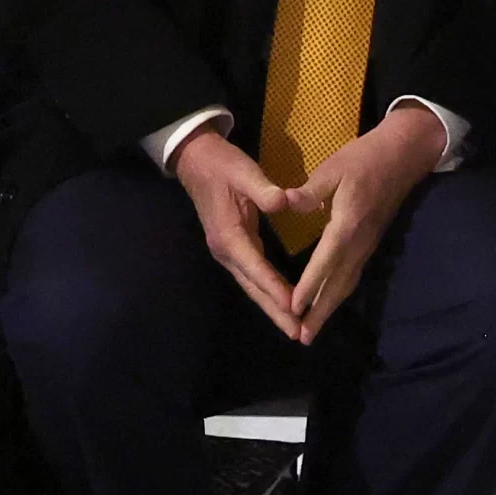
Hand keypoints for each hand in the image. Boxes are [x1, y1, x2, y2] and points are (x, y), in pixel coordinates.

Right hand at [173, 126, 303, 340]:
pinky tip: (282, 303)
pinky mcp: (233, 249)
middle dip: (275, 311)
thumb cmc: (223, 166)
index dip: (275, 289)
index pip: (256, 268)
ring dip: (272, 307)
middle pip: (253, 288)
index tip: (294, 308)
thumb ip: (264, 189)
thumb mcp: (245, 171)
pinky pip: (252, 277)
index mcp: (230, 236)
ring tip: (294, 326)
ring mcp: (228, 253)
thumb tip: (284, 202)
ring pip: (252, 286)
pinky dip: (267, 292)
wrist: (197, 161)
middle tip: (297, 333)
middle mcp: (226, 251)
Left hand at [284, 104, 446, 343]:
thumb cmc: (364, 158)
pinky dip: (339, 294)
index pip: (325, 261)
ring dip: (329, 309)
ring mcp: (367, 245)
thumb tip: (285, 202)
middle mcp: (359, 242)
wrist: (402, 157)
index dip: (309, 285)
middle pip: (338, 284)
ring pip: (347, 284)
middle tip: (302, 337)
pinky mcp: (369, 244)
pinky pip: (353, 276)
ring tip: (311, 331)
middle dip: (320, 312)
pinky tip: (328, 303)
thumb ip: (310, 190)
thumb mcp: (334, 167)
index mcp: (347, 224)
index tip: (293, 307)